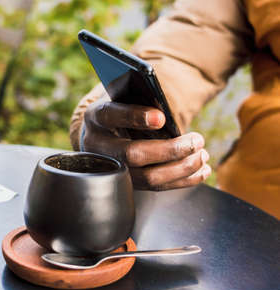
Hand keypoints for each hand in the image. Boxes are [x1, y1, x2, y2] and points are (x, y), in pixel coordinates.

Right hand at [82, 99, 210, 190]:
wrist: (105, 130)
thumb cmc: (121, 107)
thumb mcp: (124, 94)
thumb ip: (138, 93)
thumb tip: (163, 103)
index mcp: (96, 116)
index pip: (111, 115)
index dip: (135, 117)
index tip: (162, 118)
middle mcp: (98, 146)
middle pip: (131, 154)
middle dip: (168, 150)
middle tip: (197, 140)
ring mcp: (112, 168)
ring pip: (146, 177)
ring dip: (180, 168)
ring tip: (202, 155)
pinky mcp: (127, 182)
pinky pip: (156, 187)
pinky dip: (182, 180)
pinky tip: (201, 170)